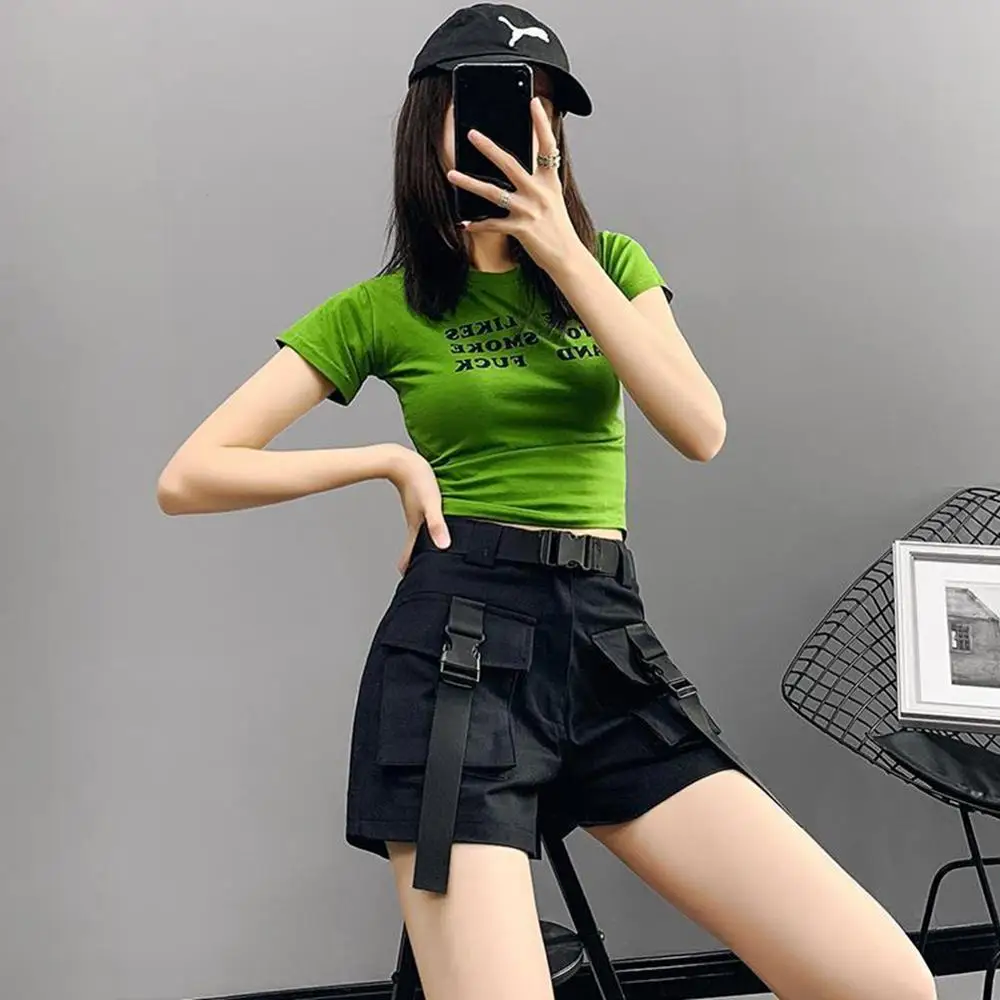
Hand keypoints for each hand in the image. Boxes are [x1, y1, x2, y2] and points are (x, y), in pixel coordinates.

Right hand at [387, 446, 450, 574]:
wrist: (401, 460)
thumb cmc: (416, 479)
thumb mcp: (431, 502)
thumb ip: (437, 524)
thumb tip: (443, 545)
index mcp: (417, 526)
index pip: (410, 553)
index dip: (409, 567)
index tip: (409, 580)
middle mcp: (416, 522)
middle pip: (415, 547)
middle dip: (416, 561)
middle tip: (421, 574)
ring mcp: (417, 513)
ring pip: (419, 535)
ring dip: (423, 546)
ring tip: (431, 555)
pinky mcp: (420, 503)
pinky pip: (425, 522)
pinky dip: (429, 530)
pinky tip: (436, 528)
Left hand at [446, 97, 583, 274]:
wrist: (567, 256)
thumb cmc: (557, 228)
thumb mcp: (552, 197)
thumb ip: (538, 179)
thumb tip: (520, 164)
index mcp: (550, 181)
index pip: (547, 145)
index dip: (541, 123)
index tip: (533, 102)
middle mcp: (540, 192)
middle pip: (510, 164)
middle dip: (489, 147)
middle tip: (472, 133)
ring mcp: (530, 210)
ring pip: (494, 192)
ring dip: (470, 183)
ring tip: (452, 174)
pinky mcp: (522, 229)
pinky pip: (493, 224)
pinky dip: (478, 224)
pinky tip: (464, 223)